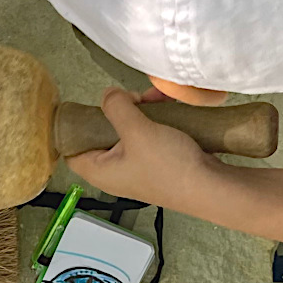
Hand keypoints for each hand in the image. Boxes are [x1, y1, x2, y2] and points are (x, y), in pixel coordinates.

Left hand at [64, 88, 211, 208]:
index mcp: (99, 171)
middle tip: (132, 97)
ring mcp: (137, 167)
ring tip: (156, 97)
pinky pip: (148, 135)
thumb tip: (108, 95)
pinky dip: (155, 119)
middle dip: (118, 110)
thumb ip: (116, 107)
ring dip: (141, 110)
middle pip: (102, 133)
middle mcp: (114, 171)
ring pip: (128, 130)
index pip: (71, 149)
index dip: (73, 127)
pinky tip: (167, 104)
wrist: (212, 187)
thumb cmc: (167, 164)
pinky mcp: (158, 162)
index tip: (85, 105)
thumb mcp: (136, 130)